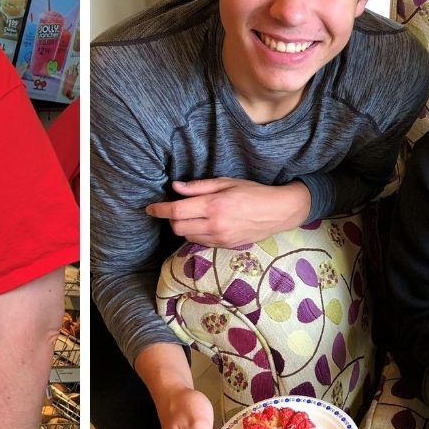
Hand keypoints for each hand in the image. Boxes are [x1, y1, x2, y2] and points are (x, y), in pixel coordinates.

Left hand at [144, 179, 310, 247]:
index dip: (159, 210)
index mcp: (214, 205)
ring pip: (187, 236)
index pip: (176, 211)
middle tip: (177, 208)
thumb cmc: (253, 192)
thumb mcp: (226, 182)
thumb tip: (175, 187)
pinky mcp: (225, 246)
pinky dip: (196, 233)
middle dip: (172, 218)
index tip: (150, 208)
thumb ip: (199, 186)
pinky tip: (204, 224)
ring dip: (183, 226)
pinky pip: (200, 242)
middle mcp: (215, 225)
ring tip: (193, 215)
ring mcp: (220, 238)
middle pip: (178, 227)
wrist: (277, 212)